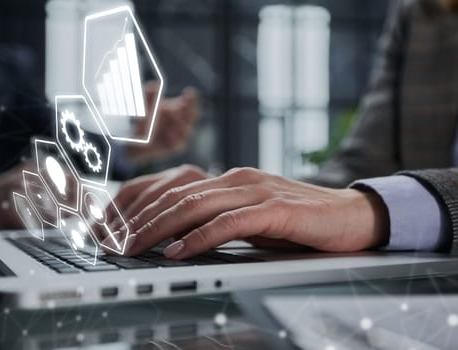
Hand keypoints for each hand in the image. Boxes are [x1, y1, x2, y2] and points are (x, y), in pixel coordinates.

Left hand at [105, 167, 389, 258]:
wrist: (349, 215)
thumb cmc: (295, 222)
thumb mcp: (248, 218)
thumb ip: (216, 220)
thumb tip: (173, 239)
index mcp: (227, 178)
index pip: (170, 185)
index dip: (135, 204)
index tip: (111, 226)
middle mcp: (236, 178)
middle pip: (174, 194)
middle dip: (136, 219)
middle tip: (108, 241)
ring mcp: (255, 190)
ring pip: (194, 205)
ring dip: (157, 228)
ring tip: (131, 247)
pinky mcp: (275, 209)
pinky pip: (229, 223)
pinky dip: (198, 238)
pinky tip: (177, 253)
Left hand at [127, 82, 199, 163]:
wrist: (138, 140)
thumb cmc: (146, 120)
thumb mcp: (145, 106)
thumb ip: (149, 96)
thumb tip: (154, 86)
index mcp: (179, 108)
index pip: (190, 103)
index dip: (191, 98)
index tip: (189, 92)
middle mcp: (182, 121)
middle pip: (192, 116)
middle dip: (189, 110)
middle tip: (181, 105)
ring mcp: (180, 135)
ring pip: (186, 130)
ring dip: (180, 124)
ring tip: (170, 115)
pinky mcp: (175, 146)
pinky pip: (178, 144)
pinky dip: (174, 138)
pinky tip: (168, 132)